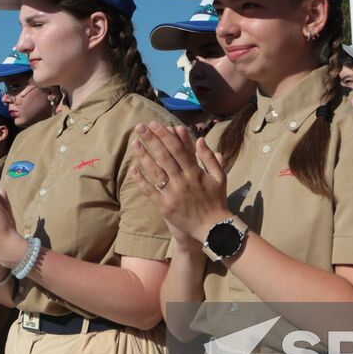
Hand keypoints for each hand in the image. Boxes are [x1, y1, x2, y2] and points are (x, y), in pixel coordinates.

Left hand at [130, 122, 228, 240]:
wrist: (213, 228)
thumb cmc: (216, 200)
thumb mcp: (220, 177)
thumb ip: (210, 159)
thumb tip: (200, 140)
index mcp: (195, 172)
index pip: (178, 149)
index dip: (165, 136)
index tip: (155, 124)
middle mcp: (182, 181)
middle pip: (164, 157)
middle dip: (151, 140)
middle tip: (140, 127)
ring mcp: (172, 194)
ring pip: (155, 172)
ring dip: (144, 156)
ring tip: (134, 143)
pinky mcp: (165, 207)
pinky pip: (150, 192)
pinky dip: (141, 180)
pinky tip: (132, 169)